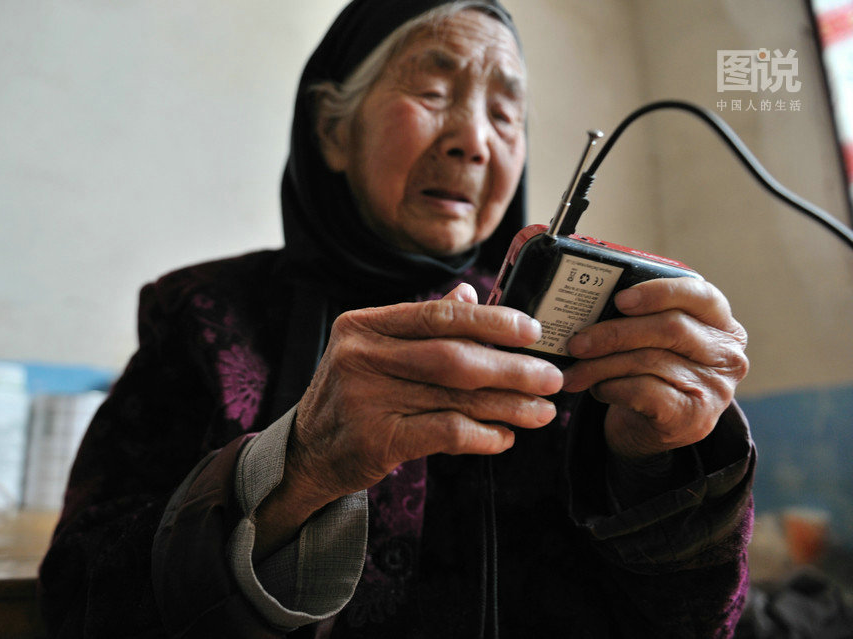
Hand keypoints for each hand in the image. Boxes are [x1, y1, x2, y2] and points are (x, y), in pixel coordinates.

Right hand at [284, 283, 562, 511]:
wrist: (308, 451)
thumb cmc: (351, 395)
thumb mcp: (373, 350)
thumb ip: (419, 325)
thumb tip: (468, 297)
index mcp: (363, 325)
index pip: (437, 315)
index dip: (490, 321)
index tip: (532, 330)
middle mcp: (362, 357)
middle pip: (453, 357)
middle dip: (511, 368)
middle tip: (551, 377)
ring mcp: (367, 398)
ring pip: (455, 397)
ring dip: (508, 405)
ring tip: (543, 410)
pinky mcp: (377, 439)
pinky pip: (445, 432)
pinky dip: (482, 435)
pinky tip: (504, 437)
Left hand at [562, 277, 748, 459]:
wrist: (652, 429)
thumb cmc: (652, 373)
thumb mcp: (655, 341)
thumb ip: (641, 318)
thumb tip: (590, 305)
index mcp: (722, 324)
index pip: (700, 295)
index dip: (658, 293)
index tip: (620, 299)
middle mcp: (726, 355)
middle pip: (669, 328)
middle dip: (615, 333)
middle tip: (577, 342)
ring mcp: (714, 389)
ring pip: (649, 361)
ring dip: (601, 365)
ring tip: (575, 371)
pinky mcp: (693, 418)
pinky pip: (643, 392)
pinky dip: (612, 388)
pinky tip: (598, 389)